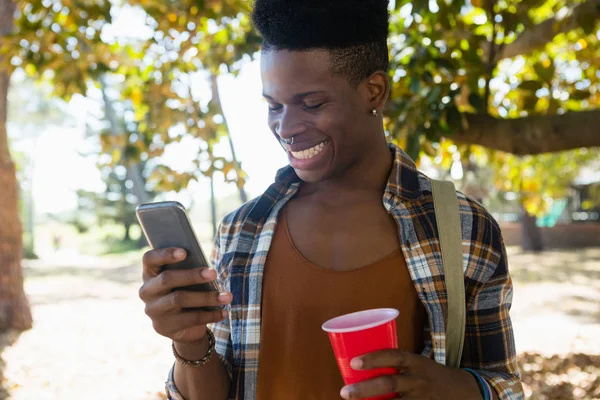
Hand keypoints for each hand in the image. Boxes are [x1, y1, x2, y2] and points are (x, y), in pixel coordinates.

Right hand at [138, 248, 232, 353]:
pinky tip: (223, 311)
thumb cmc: (186, 292)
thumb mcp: (184, 281)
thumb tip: (207, 269)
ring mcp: (153, 311)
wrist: (182, 326)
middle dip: (192, 275)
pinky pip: (189, 319)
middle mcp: (147, 292)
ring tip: (227, 296)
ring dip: (206, 297)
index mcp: (150, 274)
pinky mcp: (164, 327)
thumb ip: (188, 271)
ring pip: (179, 299)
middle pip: (166, 279)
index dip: (165, 254)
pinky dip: (210, 315)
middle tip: (214, 273)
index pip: (149, 259)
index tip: (184, 252)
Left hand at [339, 350, 481, 399]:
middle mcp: (418, 380)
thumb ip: (395, 365)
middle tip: (345, 392)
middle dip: (365, 389)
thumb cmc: (430, 376)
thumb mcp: (417, 364)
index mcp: (416, 362)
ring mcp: (421, 399)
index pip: (394, 356)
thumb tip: (358, 368)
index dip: (373, 358)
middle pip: (389, 383)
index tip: (353, 362)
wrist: (464, 392)